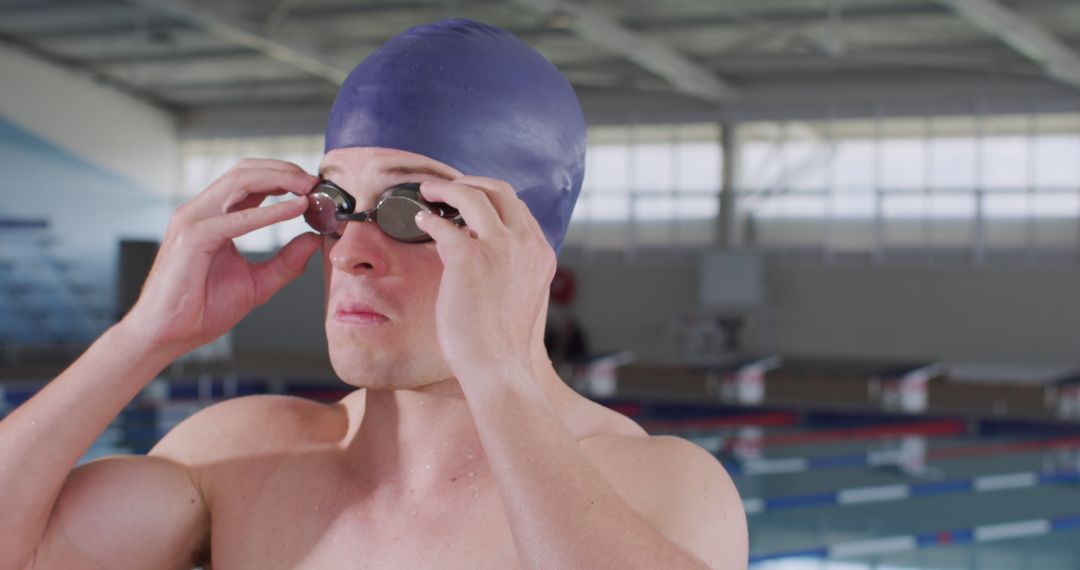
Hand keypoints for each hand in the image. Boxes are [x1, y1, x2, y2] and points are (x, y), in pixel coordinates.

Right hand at [122, 159, 320, 356]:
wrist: (166, 335)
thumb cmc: (201, 309)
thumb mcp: (257, 283)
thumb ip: (286, 262)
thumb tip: (314, 240)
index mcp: (213, 217)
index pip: (249, 180)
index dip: (283, 177)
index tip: (314, 187)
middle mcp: (201, 211)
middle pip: (245, 172)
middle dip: (284, 170)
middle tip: (315, 181)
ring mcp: (193, 220)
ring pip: (240, 181)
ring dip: (280, 180)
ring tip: (308, 188)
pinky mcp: (192, 238)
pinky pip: (237, 218)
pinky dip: (270, 211)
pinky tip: (296, 209)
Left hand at [414, 176, 556, 381]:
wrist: (498, 367)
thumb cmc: (502, 344)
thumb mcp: (519, 297)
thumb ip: (505, 268)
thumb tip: (470, 245)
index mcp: (540, 254)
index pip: (519, 209)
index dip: (492, 199)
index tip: (471, 201)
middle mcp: (526, 244)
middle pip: (501, 191)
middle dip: (471, 182)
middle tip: (447, 188)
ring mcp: (500, 247)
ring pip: (472, 195)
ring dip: (446, 188)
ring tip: (427, 191)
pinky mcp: (469, 256)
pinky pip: (443, 223)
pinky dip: (428, 218)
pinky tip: (418, 222)